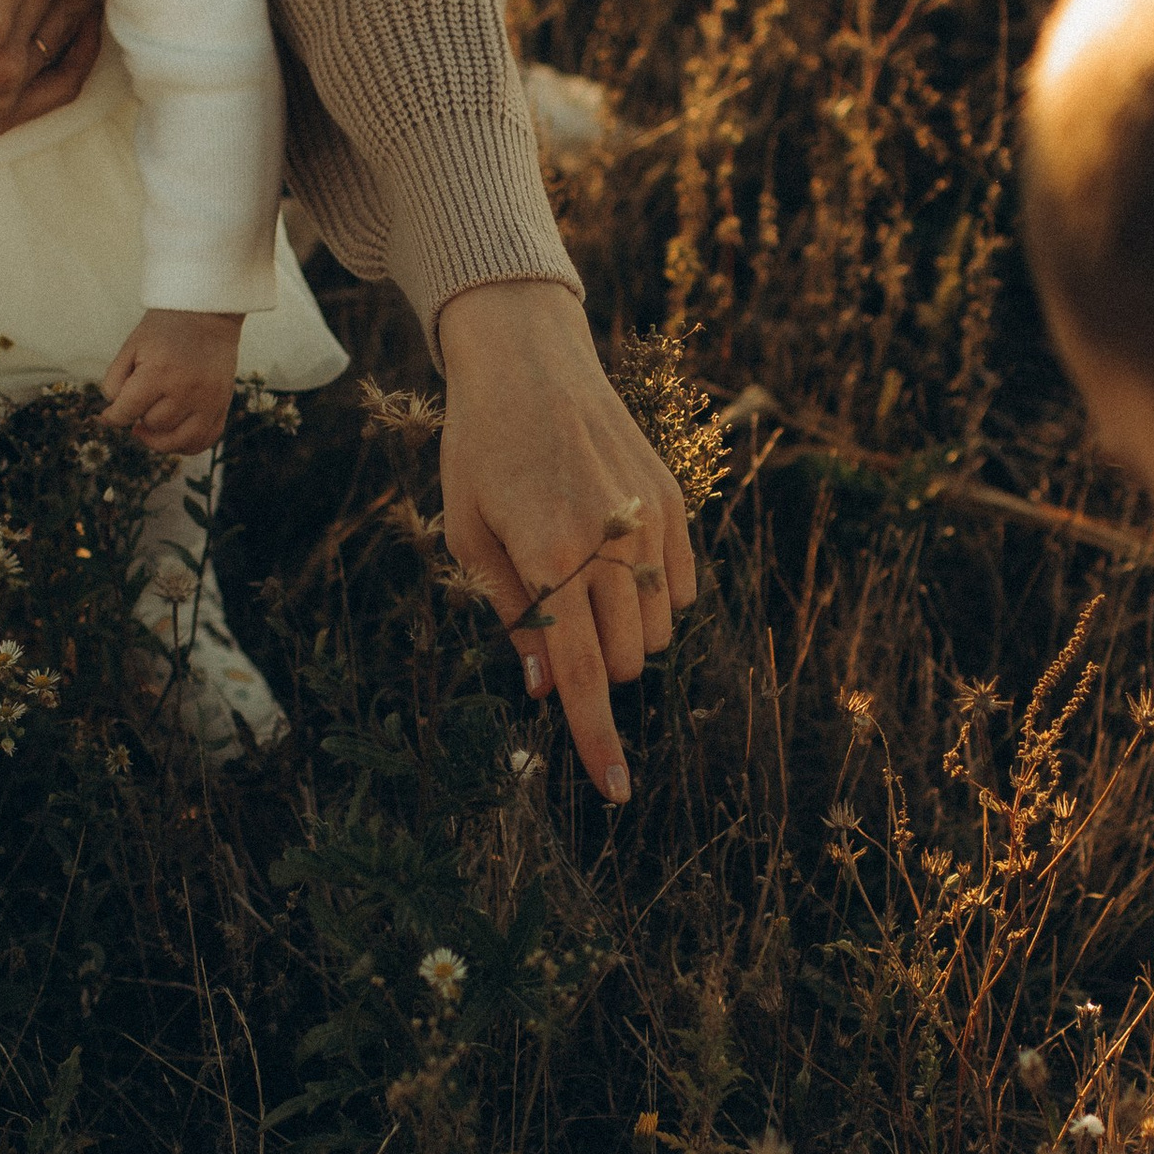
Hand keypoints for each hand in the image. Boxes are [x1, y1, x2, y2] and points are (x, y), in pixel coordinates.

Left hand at [97, 306, 241, 455]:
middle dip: (141, 416)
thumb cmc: (164, 330)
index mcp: (159, 372)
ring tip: (153, 422)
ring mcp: (208, 400)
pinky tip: (175, 433)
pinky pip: (204, 440)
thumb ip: (115, 380)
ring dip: (161, 435)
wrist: (207, 314)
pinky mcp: (223, 405)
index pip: (127, 412)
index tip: (109, 415)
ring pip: (178, 441)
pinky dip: (187, 444)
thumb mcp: (131, 347)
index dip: (113, 416)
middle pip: (153, 426)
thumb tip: (113, 414)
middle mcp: (186, 390)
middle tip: (143, 399)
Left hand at [436, 280, 697, 801]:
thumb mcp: (469, 535)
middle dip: (593, 670)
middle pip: (626, 662)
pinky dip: (653, 599)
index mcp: (549, 556)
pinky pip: (683, 590)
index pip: (582, 676)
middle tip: (552, 622)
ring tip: (579, 582)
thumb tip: (542, 689)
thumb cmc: (481, 449)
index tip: (617, 792)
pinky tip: (614, 563)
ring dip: (623, 636)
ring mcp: (651, 521)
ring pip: (660, 632)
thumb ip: (511, 615)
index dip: (597, 741)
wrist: (531, 361)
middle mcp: (610, 542)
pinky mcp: (676, 503)